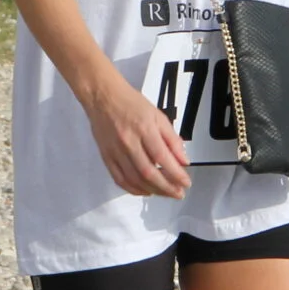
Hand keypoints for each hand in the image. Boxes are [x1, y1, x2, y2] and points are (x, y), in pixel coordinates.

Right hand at [83, 76, 189, 198]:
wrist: (102, 97)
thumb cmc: (130, 103)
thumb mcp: (158, 116)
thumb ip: (172, 139)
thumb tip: (183, 160)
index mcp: (144, 128)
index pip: (163, 158)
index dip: (176, 174)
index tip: (186, 182)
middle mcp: (128, 141)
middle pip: (148, 173)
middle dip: (166, 187)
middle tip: (178, 193)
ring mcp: (115, 151)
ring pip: (135, 179)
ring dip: (152, 190)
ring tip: (165, 193)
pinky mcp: (106, 156)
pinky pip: (119, 179)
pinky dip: (133, 189)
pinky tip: (144, 191)